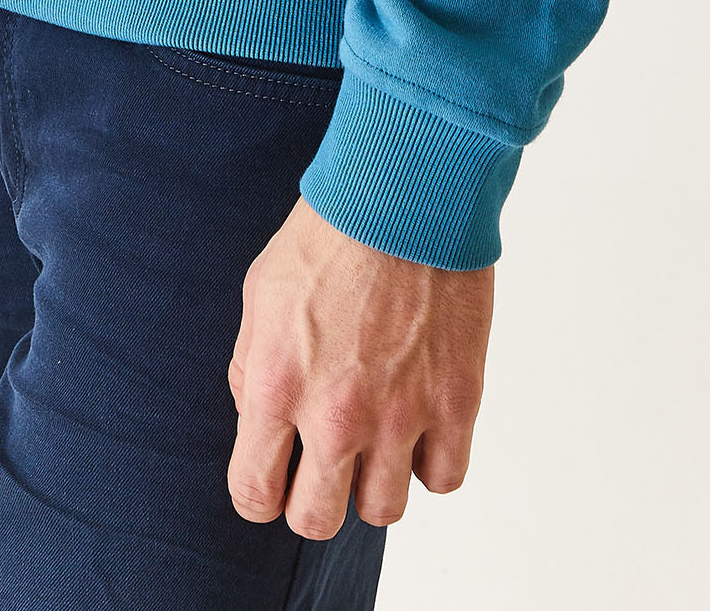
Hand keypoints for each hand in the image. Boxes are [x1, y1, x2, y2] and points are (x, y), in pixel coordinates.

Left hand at [227, 197, 492, 536]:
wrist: (406, 190)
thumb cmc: (331, 232)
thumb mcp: (261, 292)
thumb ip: (252, 368)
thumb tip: (259, 418)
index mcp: (278, 386)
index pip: (254, 494)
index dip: (260, 492)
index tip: (273, 476)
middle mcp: (337, 414)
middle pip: (317, 519)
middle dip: (313, 498)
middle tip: (323, 460)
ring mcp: (401, 413)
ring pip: (383, 509)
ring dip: (374, 480)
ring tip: (375, 436)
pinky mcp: (456, 401)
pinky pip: (443, 477)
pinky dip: (431, 461)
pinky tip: (419, 424)